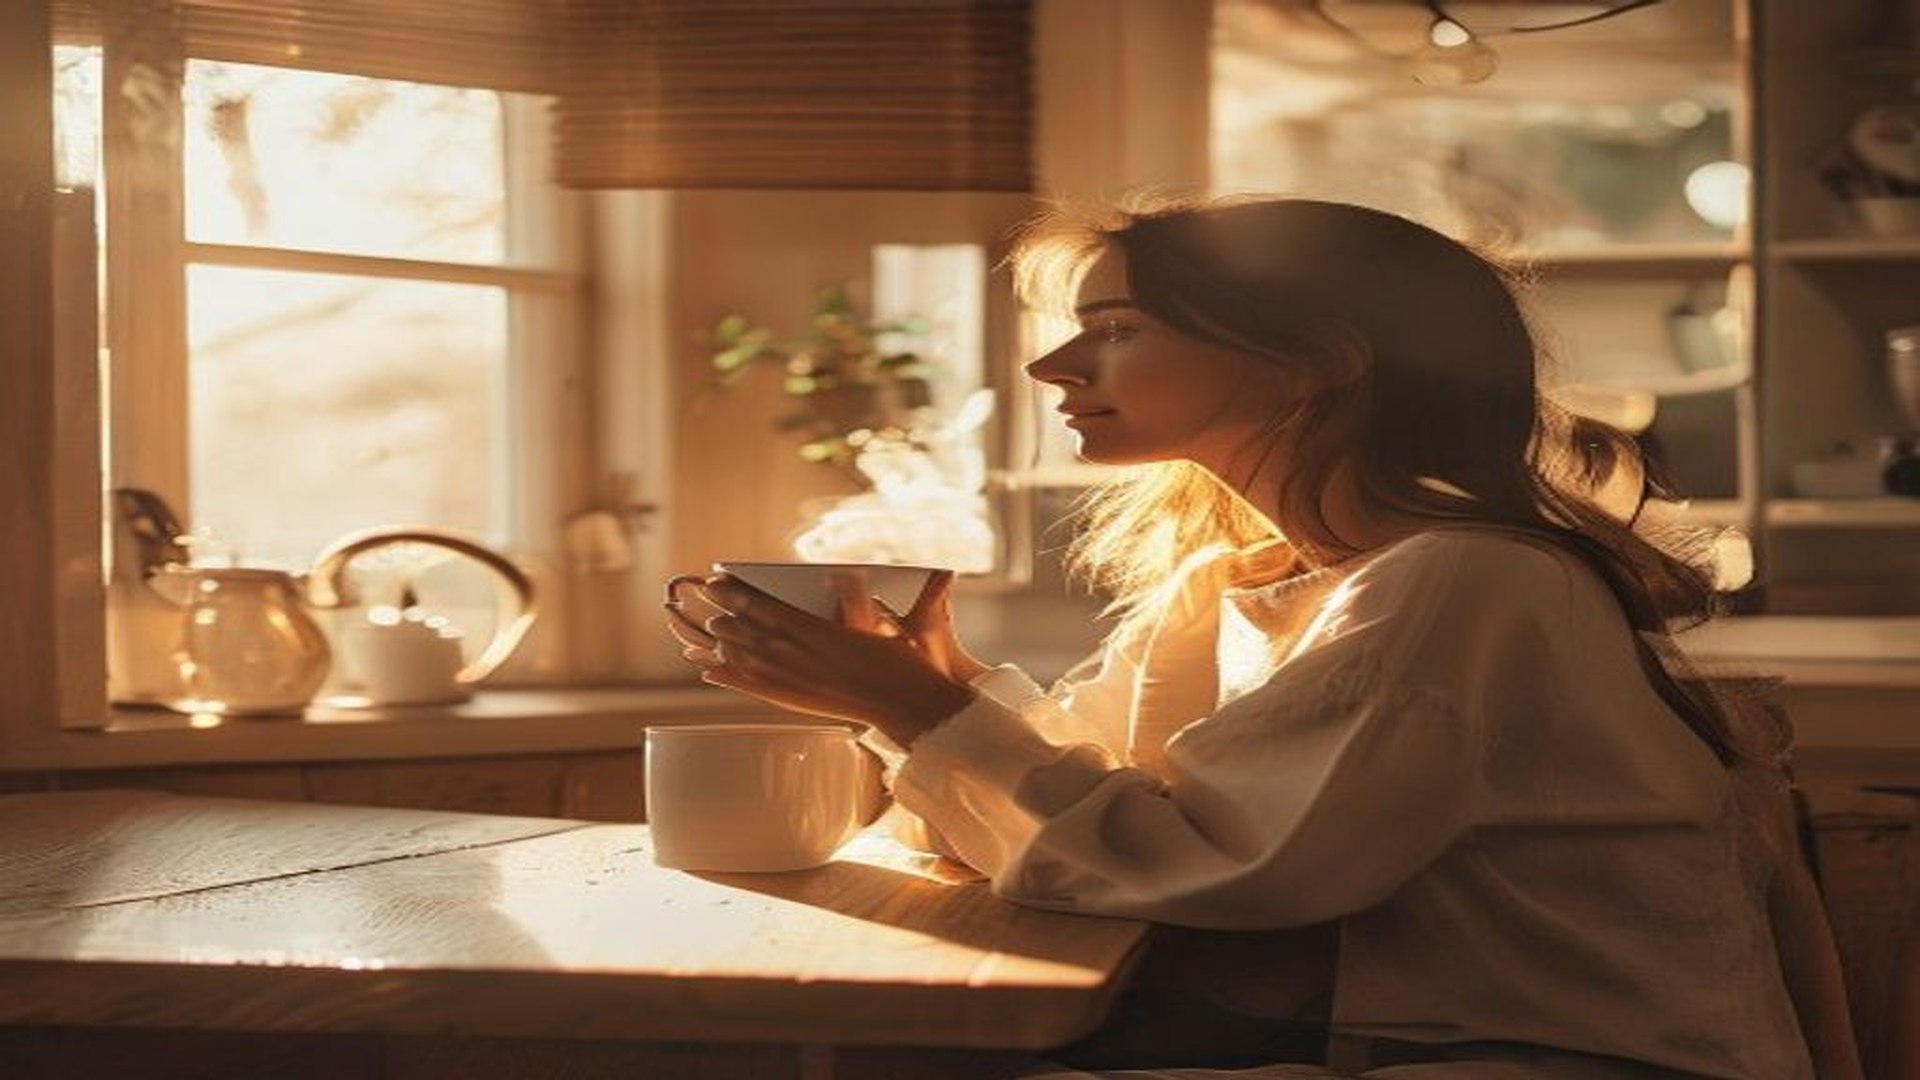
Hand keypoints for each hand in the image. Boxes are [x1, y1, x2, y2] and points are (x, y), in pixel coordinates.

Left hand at [663, 571, 976, 745]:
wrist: (905, 705)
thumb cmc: (898, 662)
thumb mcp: (877, 624)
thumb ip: (853, 601)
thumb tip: (840, 575)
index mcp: (817, 632)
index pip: (765, 607)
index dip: (738, 592)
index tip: (719, 577)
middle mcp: (799, 657)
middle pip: (748, 630)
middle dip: (724, 611)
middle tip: (706, 595)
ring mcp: (794, 681)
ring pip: (745, 658)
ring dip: (723, 642)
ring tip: (707, 628)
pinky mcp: (794, 702)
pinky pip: (752, 688)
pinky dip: (728, 677)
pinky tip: (709, 670)